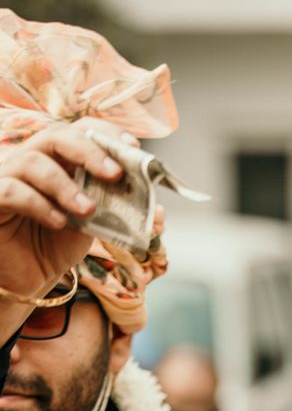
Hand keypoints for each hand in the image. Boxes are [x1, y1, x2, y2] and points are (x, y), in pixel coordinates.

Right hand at [0, 120, 123, 299]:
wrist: (24, 278)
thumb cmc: (54, 245)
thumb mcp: (91, 225)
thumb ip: (114, 209)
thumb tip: (157, 210)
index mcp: (58, 160)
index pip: (80, 132)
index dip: (106, 134)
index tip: (133, 148)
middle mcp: (32, 160)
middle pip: (57, 135)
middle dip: (90, 151)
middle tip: (115, 174)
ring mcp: (8, 176)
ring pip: (34, 162)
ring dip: (66, 185)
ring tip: (88, 210)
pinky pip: (12, 191)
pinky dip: (39, 204)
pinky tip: (58, 223)